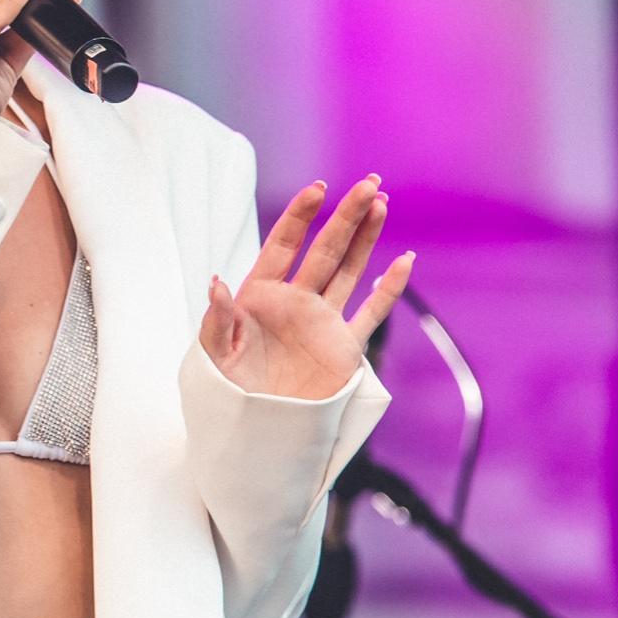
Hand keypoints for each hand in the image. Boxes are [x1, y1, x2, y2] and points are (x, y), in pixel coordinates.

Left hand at [200, 175, 414, 399]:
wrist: (254, 433)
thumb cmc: (226, 392)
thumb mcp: (213, 355)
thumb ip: (217, 318)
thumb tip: (216, 283)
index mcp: (260, 296)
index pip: (282, 246)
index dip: (299, 217)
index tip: (318, 188)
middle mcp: (294, 302)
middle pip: (324, 250)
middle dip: (345, 216)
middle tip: (369, 184)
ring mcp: (321, 322)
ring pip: (348, 271)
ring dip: (365, 239)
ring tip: (381, 203)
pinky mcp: (343, 349)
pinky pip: (372, 313)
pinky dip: (389, 289)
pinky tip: (405, 260)